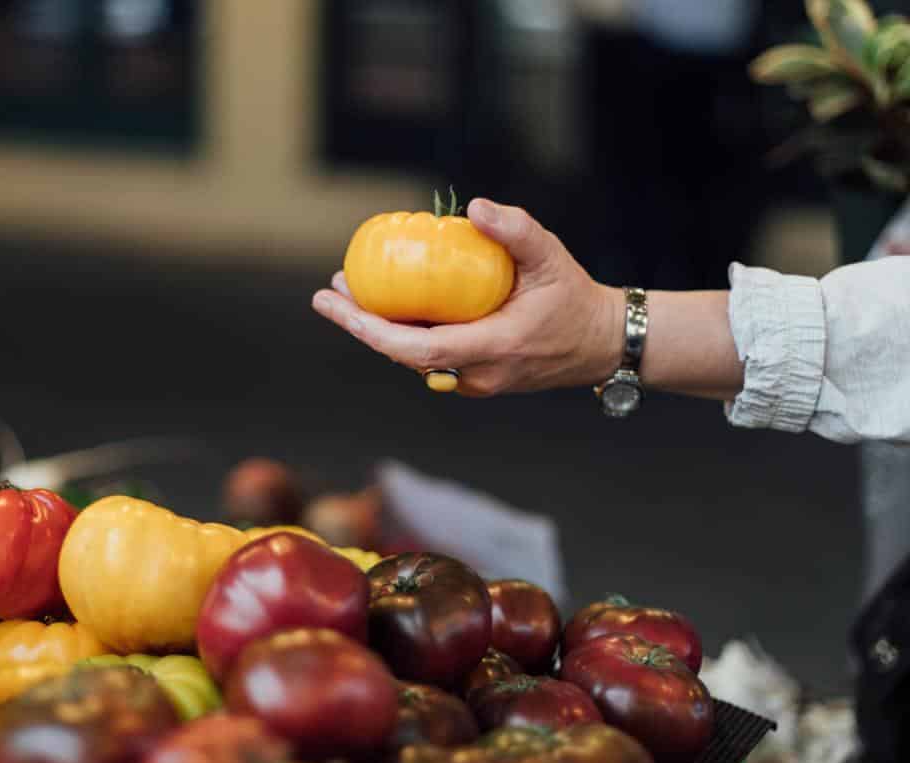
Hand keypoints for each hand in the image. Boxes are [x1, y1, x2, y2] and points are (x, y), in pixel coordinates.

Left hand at [312, 199, 622, 396]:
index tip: (336, 303)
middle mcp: (478, 374)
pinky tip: (386, 303)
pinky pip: (429, 358)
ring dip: (378, 327)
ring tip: (350, 290)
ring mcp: (475, 381)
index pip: (417, 349)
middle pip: (403, 355)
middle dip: (361, 323)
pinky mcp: (474, 377)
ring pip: (413, 359)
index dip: (370, 329)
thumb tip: (473, 208)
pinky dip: (402, 332)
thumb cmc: (575, 298)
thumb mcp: (552, 256)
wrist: (602, 343)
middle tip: (332, 289)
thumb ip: (516, 231)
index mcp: (495, 348)